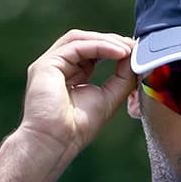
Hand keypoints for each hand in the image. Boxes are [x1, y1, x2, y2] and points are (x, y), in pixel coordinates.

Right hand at [19, 30, 135, 162]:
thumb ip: (122, 78)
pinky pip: (76, 46)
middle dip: (111, 41)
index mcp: (71, 75)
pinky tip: (118, 53)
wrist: (56, 142)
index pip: (92, 52)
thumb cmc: (78, 128)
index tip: (135, 52)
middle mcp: (58, 66)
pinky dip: (99, 46)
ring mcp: (49, 64)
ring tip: (126, 48)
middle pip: (85, 41)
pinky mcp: (46, 64)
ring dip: (106, 40)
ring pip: (79, 39)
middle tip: (133, 46)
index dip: (113, 49)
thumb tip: (133, 59)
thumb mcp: (109, 98)